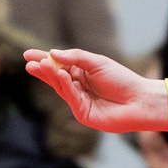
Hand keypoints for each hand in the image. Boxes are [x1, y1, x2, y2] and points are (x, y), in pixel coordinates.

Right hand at [21, 48, 167, 134]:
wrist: (139, 100)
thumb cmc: (122, 80)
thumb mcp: (97, 62)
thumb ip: (76, 57)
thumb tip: (53, 53)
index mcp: (82, 74)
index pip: (59, 66)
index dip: (44, 60)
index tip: (28, 54)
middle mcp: (78, 88)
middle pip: (55, 77)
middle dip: (42, 69)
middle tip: (29, 62)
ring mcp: (79, 102)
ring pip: (60, 87)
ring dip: (51, 75)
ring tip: (41, 64)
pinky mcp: (83, 114)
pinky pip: (70, 97)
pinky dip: (65, 85)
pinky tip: (61, 75)